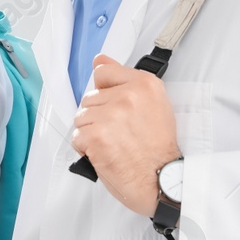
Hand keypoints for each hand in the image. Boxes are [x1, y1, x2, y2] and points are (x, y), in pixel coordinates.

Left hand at [71, 55, 179, 216]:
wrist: (163, 180)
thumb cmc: (158, 149)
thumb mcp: (152, 106)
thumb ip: (124, 81)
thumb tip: (100, 59)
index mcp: (145, 84)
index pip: (103, 72)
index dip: (105, 92)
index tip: (114, 106)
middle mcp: (128, 96)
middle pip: (89, 98)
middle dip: (98, 117)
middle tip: (120, 133)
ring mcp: (111, 116)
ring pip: (81, 118)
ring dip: (91, 133)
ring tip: (113, 144)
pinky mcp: (97, 136)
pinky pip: (77, 137)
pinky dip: (86, 149)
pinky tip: (106, 153)